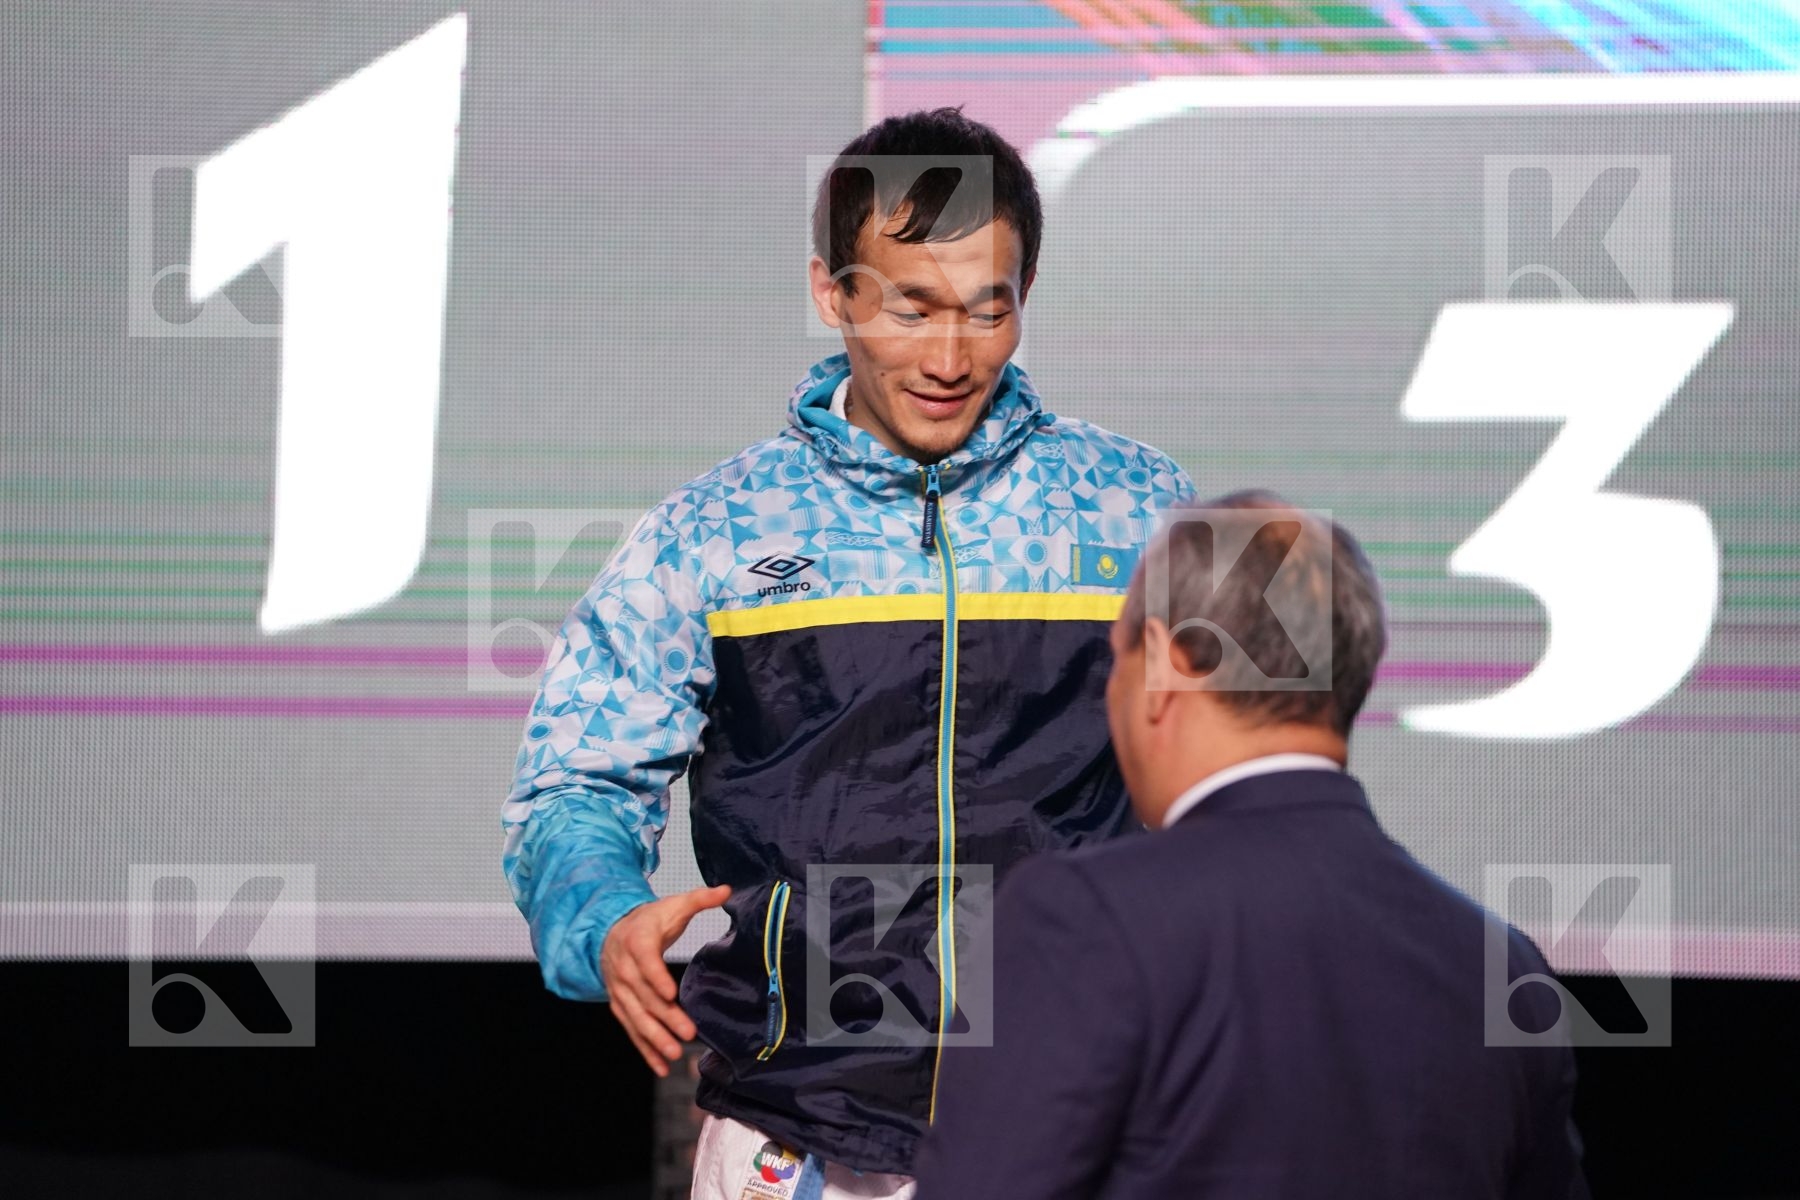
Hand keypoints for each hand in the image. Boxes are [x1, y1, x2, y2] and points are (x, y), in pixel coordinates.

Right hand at [601, 883, 731, 1076]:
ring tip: (675, 1054)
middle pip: (644, 996)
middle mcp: (624, 968)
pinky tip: (660, 1066)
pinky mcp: (621, 1005)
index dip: (656, 977)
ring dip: (654, 1038)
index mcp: (638, 941)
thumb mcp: (673, 906)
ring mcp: (620, 990)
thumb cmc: (649, 921)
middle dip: (665, 1017)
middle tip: (687, 1033)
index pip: (645, 960)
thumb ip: (699, 899)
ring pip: (636, 1017)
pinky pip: (631, 1030)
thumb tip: (727, 889)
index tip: (670, 994)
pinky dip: (644, 1049)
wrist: (611, 931)